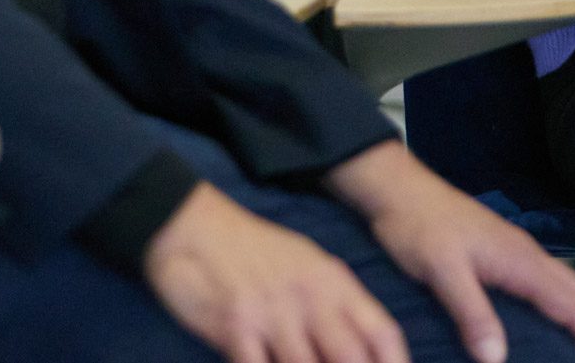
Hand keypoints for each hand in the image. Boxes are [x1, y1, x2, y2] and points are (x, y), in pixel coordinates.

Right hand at [143, 181, 407, 362]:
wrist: (193, 225)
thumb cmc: (253, 250)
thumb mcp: (305, 264)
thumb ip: (334, 304)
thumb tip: (360, 350)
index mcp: (333, 282)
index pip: (382, 334)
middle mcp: (310, 298)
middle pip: (351, 359)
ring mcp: (274, 314)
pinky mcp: (237, 327)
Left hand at [327, 142, 574, 362]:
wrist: (397, 188)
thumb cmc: (415, 222)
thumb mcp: (441, 271)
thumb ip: (471, 312)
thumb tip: (496, 356)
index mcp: (518, 259)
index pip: (572, 304)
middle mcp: (524, 253)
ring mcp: (514, 250)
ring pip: (565, 285)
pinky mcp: (501, 250)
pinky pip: (547, 280)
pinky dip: (564, 302)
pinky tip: (554, 315)